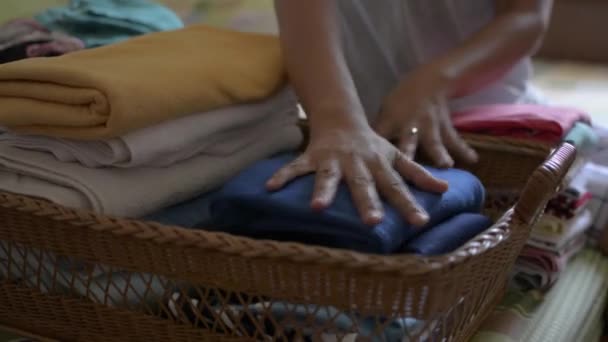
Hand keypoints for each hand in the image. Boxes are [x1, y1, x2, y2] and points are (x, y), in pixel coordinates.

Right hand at [266, 124, 448, 225]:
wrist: (342, 118)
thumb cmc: (371, 144)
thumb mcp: (396, 155)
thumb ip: (419, 174)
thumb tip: (446, 190)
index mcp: (379, 165)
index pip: (397, 186)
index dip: (409, 203)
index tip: (420, 222)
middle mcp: (358, 163)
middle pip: (363, 184)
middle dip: (367, 201)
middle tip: (372, 222)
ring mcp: (333, 159)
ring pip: (328, 175)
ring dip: (323, 190)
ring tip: (318, 208)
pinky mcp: (312, 156)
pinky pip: (296, 166)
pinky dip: (283, 175)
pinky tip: (270, 187)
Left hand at [374, 66, 477, 167]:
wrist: (430, 81)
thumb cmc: (402, 100)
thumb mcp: (385, 110)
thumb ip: (378, 131)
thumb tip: (364, 153)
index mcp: (390, 121)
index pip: (378, 137)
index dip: (372, 150)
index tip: (370, 168)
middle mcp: (409, 126)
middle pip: (407, 143)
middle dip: (407, 155)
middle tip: (407, 168)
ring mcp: (429, 127)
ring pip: (433, 142)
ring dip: (439, 153)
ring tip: (446, 165)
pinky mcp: (445, 127)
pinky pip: (455, 140)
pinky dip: (464, 150)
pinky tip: (473, 159)